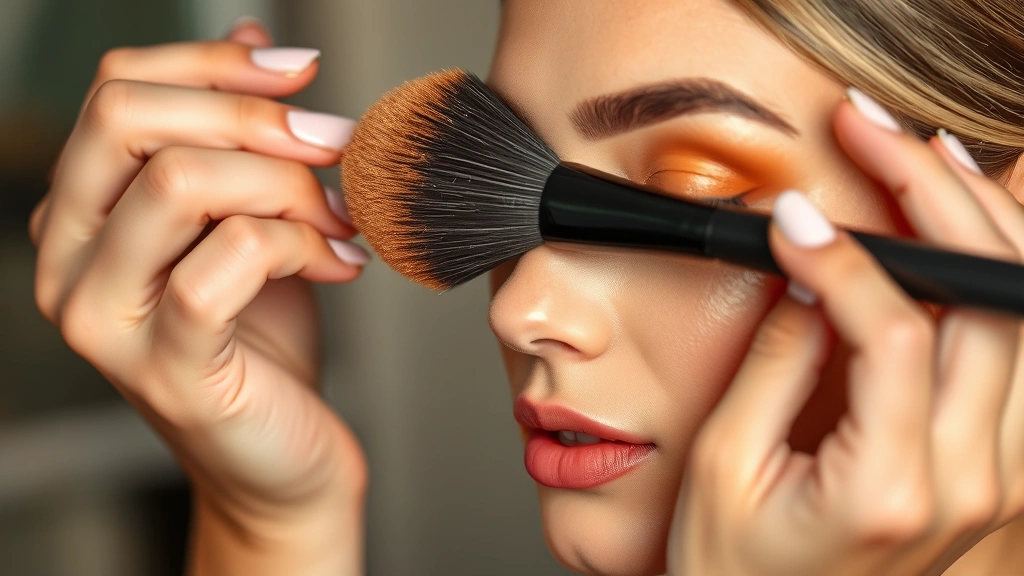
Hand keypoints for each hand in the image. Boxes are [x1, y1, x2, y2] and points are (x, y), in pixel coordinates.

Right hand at [30, 19, 367, 574]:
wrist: (285, 454)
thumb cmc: (266, 339)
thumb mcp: (250, 220)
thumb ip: (237, 138)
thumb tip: (252, 38)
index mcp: (82, 212)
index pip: (118, 90)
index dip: (215, 65)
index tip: (304, 73)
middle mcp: (67, 260)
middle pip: (130, 120)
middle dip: (254, 117)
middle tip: (336, 146)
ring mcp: (104, 319)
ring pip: (181, 183)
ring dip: (288, 186)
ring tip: (342, 220)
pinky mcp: (166, 367)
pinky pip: (228, 259)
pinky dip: (300, 244)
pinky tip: (342, 264)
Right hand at [668, 89, 1023, 575]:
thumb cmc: (732, 571)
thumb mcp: (724, 467)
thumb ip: (775, 364)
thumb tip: (803, 274)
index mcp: (891, 488)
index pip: (894, 332)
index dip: (841, 256)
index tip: (789, 218)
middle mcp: (967, 484)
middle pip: (989, 307)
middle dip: (934, 203)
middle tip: (876, 138)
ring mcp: (993, 480)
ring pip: (1022, 322)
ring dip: (982, 229)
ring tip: (929, 163)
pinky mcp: (991, 472)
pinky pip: (1018, 358)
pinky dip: (999, 284)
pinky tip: (970, 235)